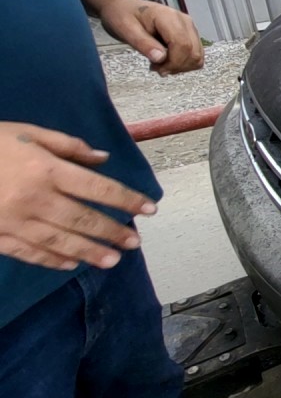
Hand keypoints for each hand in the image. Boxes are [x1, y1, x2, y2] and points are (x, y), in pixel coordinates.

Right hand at [0, 123, 156, 270]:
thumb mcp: (26, 132)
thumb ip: (67, 146)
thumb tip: (103, 159)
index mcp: (46, 169)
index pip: (99, 188)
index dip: (127, 199)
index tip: (149, 208)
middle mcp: (35, 198)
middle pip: (84, 220)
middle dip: (113, 232)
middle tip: (135, 242)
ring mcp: (14, 221)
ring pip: (61, 242)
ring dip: (90, 252)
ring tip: (113, 260)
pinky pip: (29, 253)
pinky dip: (52, 260)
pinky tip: (70, 265)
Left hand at [98, 0, 204, 75]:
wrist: (125, 7)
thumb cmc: (123, 16)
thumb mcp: (126, 29)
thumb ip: (143, 44)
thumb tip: (160, 58)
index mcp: (169, 17)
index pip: (183, 45)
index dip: (173, 63)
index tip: (156, 69)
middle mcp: (185, 21)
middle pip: (193, 52)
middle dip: (176, 67)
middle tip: (156, 68)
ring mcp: (190, 28)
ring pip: (197, 56)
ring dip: (181, 67)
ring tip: (161, 64)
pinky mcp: (190, 34)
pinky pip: (195, 55)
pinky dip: (184, 64)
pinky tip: (168, 61)